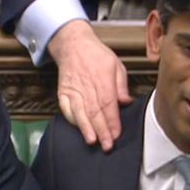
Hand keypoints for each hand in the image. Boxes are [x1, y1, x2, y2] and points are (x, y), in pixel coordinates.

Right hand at [48, 20, 131, 150]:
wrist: (73, 45)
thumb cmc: (95, 55)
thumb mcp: (116, 65)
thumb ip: (121, 85)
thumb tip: (125, 102)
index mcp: (103, 80)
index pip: (108, 105)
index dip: (112, 122)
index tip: (116, 134)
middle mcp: (87, 87)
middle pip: (95, 112)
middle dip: (102, 131)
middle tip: (107, 145)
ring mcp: (74, 90)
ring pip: (80, 112)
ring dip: (86, 128)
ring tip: (92, 140)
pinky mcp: (63, 93)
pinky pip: (66, 109)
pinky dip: (72, 120)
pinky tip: (79, 129)